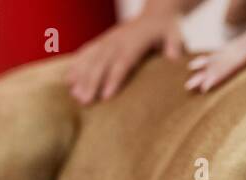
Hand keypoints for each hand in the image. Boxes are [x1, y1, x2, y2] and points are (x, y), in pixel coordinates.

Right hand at [67, 13, 185, 103]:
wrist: (157, 12)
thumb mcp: (176, 35)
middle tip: (85, 102)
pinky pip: (87, 53)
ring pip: (91, 59)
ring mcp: (108, 39)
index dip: (114, 79)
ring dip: (81, 77)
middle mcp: (118, 39)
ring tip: (75, 96)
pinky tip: (68, 81)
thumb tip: (174, 59)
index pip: (122, 62)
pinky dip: (77, 66)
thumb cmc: (168, 28)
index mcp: (135, 41)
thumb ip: (175, 47)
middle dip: (92, 83)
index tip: (106, 96)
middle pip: (102, 63)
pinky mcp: (103, 41)